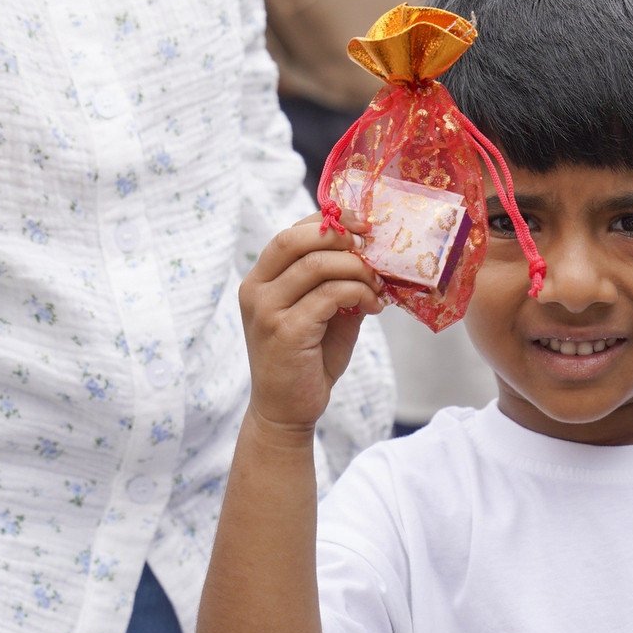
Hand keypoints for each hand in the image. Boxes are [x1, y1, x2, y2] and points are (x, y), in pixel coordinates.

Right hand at [238, 213, 382, 433]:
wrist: (286, 411)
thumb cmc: (307, 360)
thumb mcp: (324, 313)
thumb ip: (338, 282)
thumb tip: (373, 252)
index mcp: (260, 279)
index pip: (291, 233)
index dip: (328, 222)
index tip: (362, 226)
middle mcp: (256, 290)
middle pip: (296, 240)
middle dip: (340, 236)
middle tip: (371, 248)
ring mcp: (267, 310)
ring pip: (316, 265)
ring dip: (356, 269)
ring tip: (376, 286)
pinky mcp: (286, 331)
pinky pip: (328, 295)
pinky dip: (358, 293)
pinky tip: (372, 306)